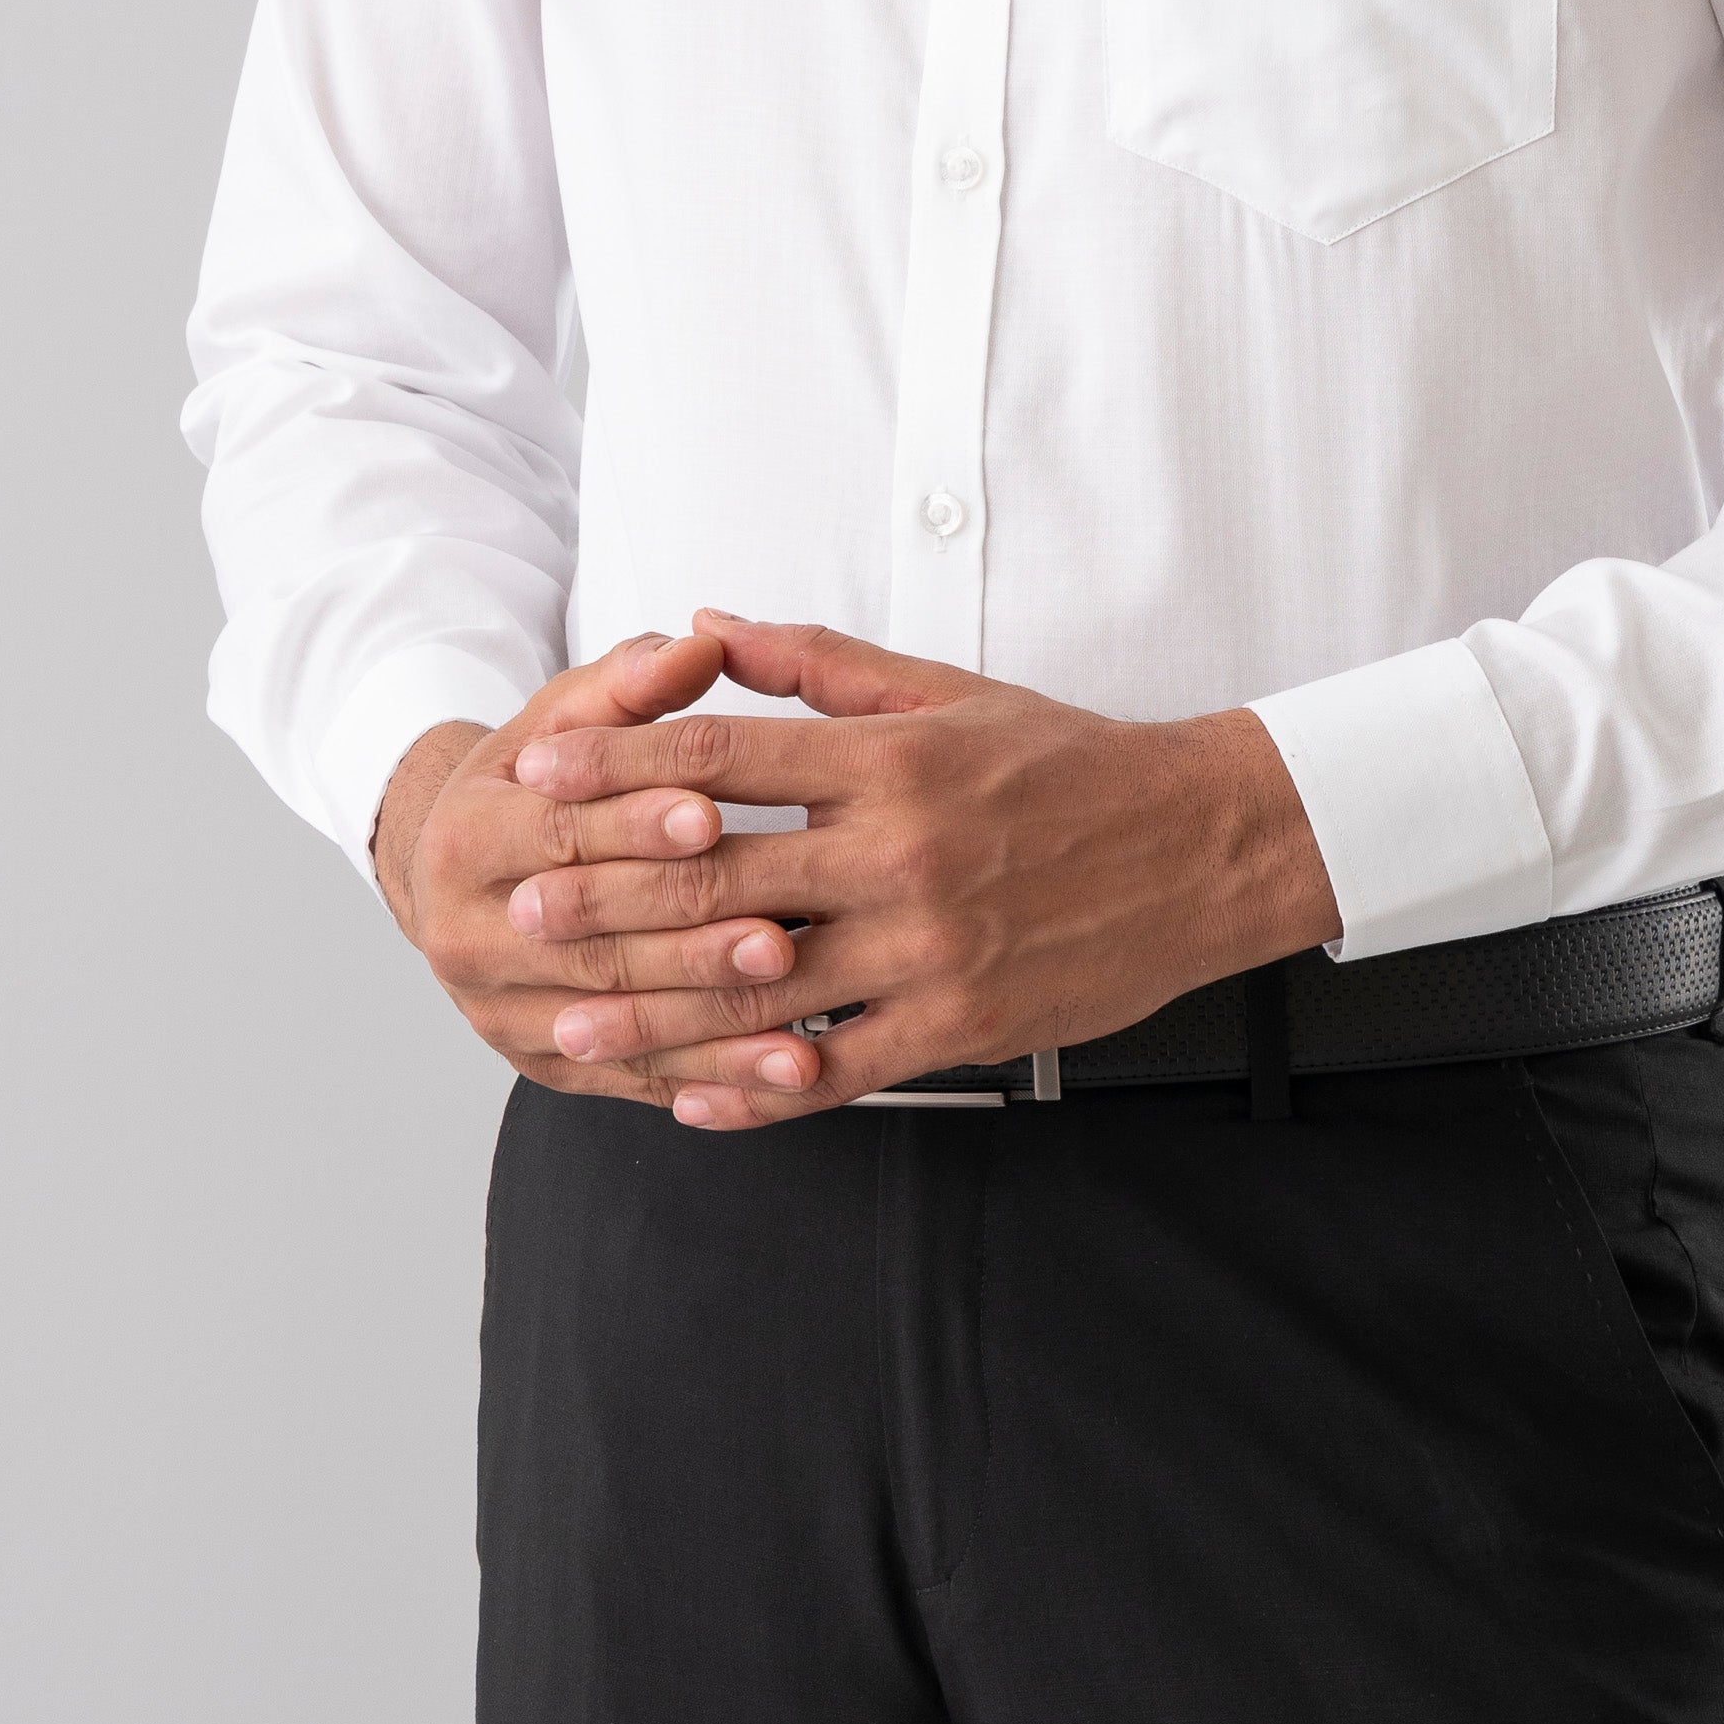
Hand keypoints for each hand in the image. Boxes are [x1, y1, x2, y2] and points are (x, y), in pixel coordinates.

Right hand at [372, 631, 825, 1108]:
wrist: (461, 872)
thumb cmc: (536, 778)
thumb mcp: (567, 716)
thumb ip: (632, 682)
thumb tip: (703, 641)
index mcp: (465, 839)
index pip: (559, 834)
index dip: (636, 823)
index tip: (715, 814)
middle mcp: (467, 937)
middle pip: (591, 939)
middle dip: (688, 934)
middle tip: (780, 932)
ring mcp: (502, 1014)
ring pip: (617, 1021)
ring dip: (713, 1019)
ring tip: (800, 1006)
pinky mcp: (546, 1067)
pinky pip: (637, 1077)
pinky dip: (716, 1076)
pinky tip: (788, 1070)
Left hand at [504, 615, 1340, 1130]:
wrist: (1201, 845)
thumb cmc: (1069, 760)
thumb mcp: (948, 689)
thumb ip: (820, 666)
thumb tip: (708, 623)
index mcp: (891, 761)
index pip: (725, 755)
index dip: (620, 761)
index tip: (541, 771)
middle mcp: (901, 853)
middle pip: (722, 875)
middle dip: (608, 894)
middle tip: (522, 906)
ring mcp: (929, 948)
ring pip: (767, 988)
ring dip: (657, 1012)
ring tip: (571, 1028)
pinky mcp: (961, 1025)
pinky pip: (839, 1067)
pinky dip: (758, 1092)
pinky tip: (692, 1100)